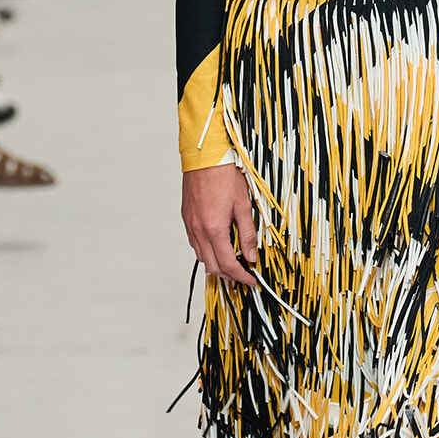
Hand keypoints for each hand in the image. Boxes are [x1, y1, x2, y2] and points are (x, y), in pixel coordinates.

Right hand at [181, 165, 257, 286]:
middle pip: (213, 266)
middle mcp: (198, 230)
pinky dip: (208, 251)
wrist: (205, 156)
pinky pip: (196, 244)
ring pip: (202, 257)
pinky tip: (220, 244)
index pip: (228, 264)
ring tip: (234, 259)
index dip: (241, 276)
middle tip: (245, 273)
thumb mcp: (244, 205)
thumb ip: (248, 233)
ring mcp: (190, 225)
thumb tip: (251, 256)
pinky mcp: (186, 219)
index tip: (252, 281)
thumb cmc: (225, 175)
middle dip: (230, 274)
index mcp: (214, 229)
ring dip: (218, 263)